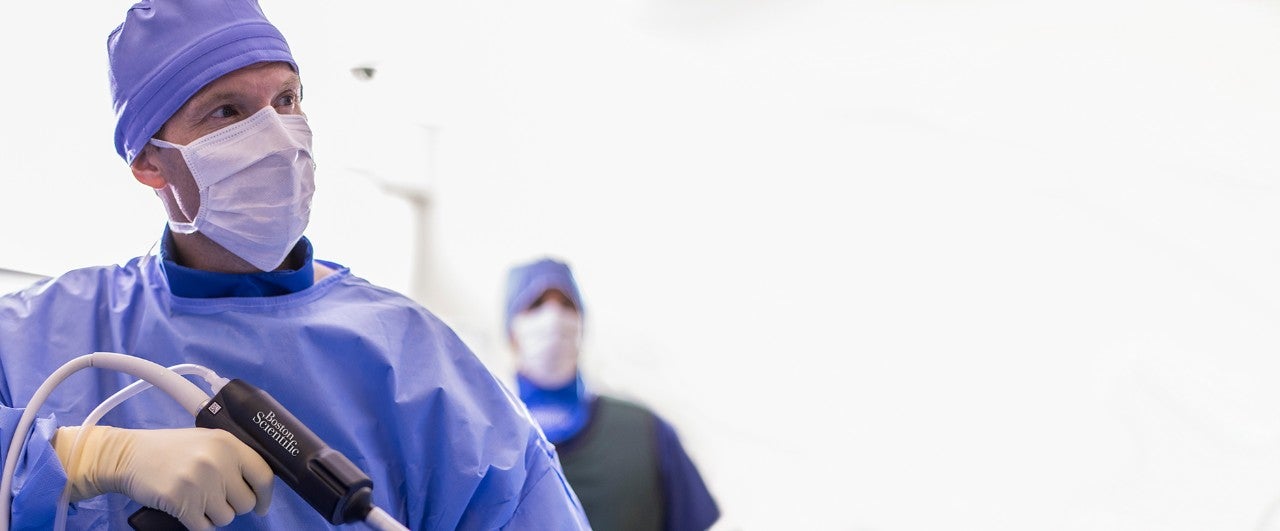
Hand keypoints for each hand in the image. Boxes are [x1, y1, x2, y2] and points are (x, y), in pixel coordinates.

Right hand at [54, 426, 273, 529]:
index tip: (261, 505)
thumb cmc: (167, 449)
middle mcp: (218, 461)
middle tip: (214, 498)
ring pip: (226, 518)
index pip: (263, 475)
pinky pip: (204, 527)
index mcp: (228, 443)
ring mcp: (200, 482)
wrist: (126, 455)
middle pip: (245, 502)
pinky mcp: (182, 502)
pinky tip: (187, 510)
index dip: (265, 495)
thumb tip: (257, 485)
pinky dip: (197, 524)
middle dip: (232, 506)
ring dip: (213, 515)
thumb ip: (231, 457)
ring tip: (196, 499)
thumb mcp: (205, 441)